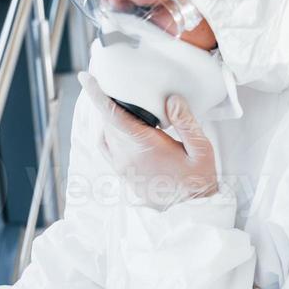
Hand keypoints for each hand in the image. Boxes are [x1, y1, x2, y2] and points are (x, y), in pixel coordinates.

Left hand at [80, 72, 218, 209]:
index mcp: (145, 146)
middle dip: (107, 99)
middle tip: (114, 82)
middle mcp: (127, 156)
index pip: (113, 115)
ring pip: (106, 133)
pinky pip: (106, 147)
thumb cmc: (198, 179)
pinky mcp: (123, 173)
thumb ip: (186, 122)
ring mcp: (123, 166)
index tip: (86, 78)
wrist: (190, 210)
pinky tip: (117, 125)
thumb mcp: (201, 149)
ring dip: (108, 115)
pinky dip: (107, 131)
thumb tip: (172, 99)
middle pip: (107, 120)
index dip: (97, 94)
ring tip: (118, 100)